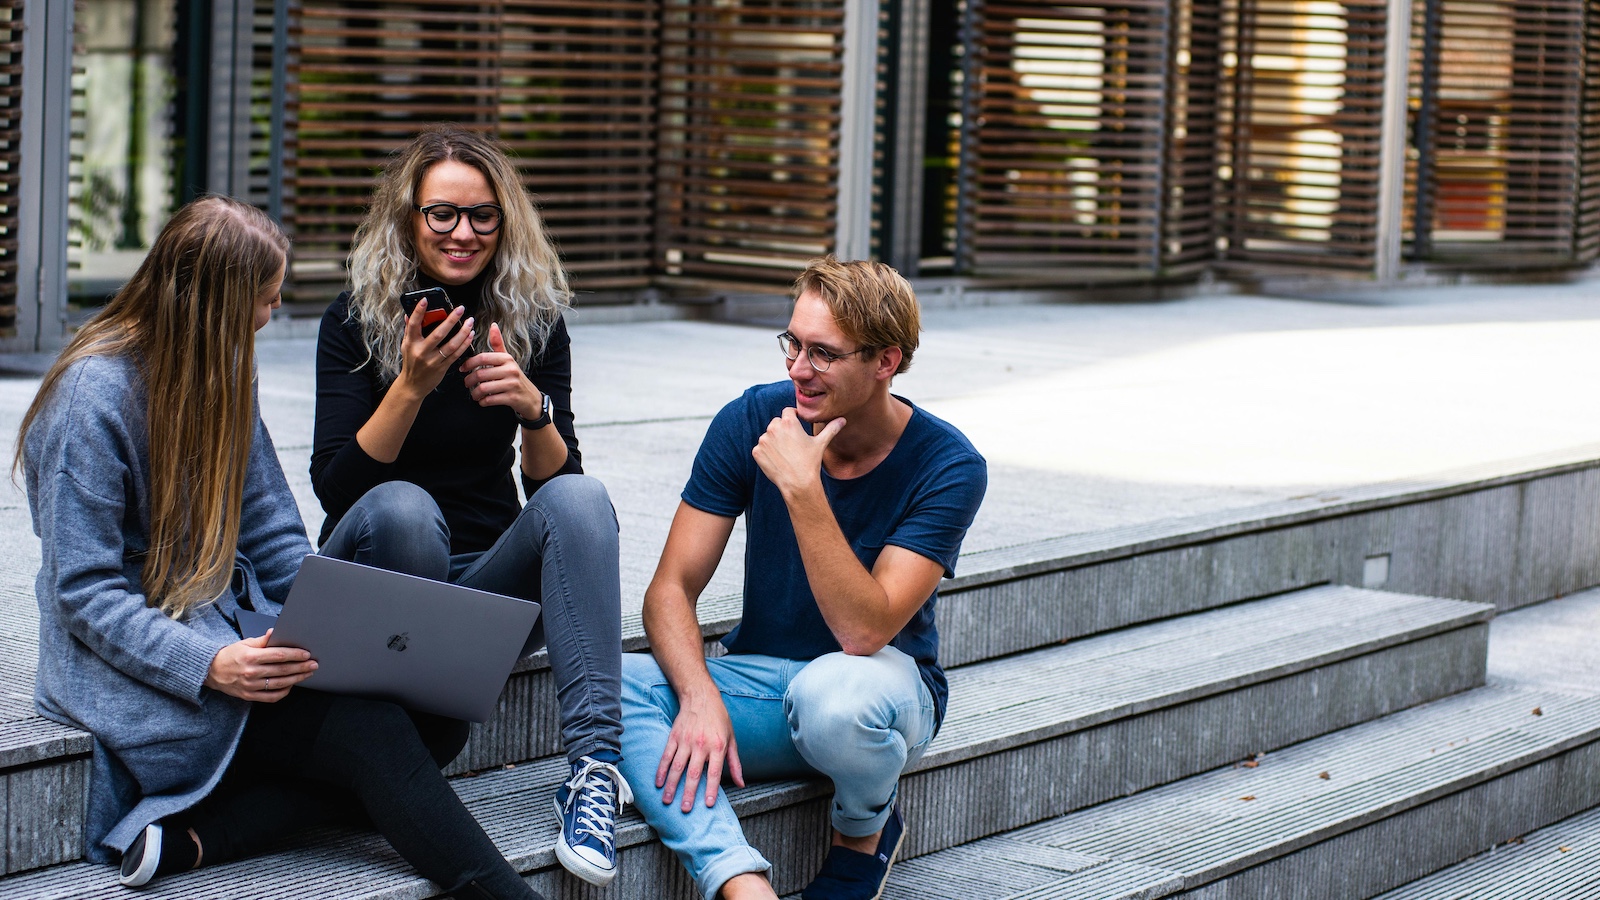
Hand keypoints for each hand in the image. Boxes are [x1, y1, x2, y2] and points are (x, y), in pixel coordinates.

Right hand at [204, 631, 316, 702]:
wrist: (211, 671)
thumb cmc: (230, 655)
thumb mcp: (245, 643)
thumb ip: (262, 640)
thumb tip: (275, 632)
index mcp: (251, 657)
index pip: (278, 655)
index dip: (295, 655)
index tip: (307, 654)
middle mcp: (251, 672)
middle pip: (282, 670)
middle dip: (301, 667)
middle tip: (314, 664)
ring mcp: (250, 686)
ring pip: (280, 684)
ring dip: (297, 678)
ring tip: (307, 674)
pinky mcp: (249, 696)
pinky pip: (271, 697)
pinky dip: (284, 692)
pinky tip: (291, 685)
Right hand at [397, 298, 474, 394]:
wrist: (413, 385)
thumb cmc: (411, 362)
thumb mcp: (406, 346)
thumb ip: (408, 330)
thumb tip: (408, 314)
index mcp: (411, 343)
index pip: (414, 324)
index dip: (419, 311)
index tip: (426, 299)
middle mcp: (421, 351)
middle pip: (438, 334)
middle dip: (451, 320)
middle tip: (460, 309)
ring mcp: (432, 361)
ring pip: (451, 345)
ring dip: (463, 332)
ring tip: (470, 321)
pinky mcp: (442, 368)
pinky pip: (456, 354)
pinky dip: (464, 344)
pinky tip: (470, 335)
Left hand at [461, 324, 541, 419]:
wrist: (531, 398)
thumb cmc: (515, 377)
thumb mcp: (508, 360)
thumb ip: (498, 344)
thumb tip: (493, 325)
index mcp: (507, 359)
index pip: (482, 358)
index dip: (469, 363)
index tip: (462, 369)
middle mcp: (511, 370)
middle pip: (481, 374)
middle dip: (469, 380)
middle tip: (466, 384)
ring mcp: (512, 384)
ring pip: (484, 388)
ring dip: (475, 393)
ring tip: (474, 394)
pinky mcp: (512, 398)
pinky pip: (490, 400)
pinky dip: (483, 402)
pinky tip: (483, 401)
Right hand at [657, 692, 743, 810]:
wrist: (701, 697)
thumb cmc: (719, 719)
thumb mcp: (732, 739)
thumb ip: (734, 763)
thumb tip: (740, 784)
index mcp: (717, 746)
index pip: (714, 772)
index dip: (712, 789)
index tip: (709, 805)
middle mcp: (701, 745)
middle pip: (694, 773)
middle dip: (689, 793)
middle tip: (686, 809)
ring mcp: (686, 741)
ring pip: (677, 767)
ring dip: (672, 785)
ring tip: (667, 801)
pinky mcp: (674, 737)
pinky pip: (666, 756)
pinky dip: (661, 770)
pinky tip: (658, 783)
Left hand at [751, 408, 843, 498]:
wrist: (798, 483)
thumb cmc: (810, 462)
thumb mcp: (821, 443)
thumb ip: (831, 429)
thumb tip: (843, 420)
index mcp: (789, 422)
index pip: (788, 411)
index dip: (793, 417)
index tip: (797, 425)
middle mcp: (774, 428)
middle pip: (777, 423)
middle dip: (783, 430)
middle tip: (792, 444)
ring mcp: (763, 440)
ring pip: (768, 436)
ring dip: (774, 441)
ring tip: (786, 454)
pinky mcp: (757, 452)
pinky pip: (760, 448)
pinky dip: (766, 453)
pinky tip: (778, 460)